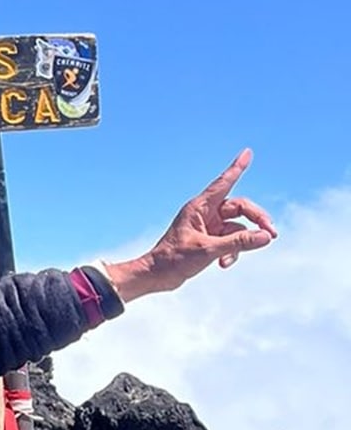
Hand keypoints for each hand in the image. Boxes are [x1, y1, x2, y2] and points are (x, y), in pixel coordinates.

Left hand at [102, 150, 275, 302]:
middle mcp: (205, 213)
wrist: (157, 276)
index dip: (237, 168)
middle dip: (257, 220)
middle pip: (240, 208)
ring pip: (237, 228)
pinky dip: (232, 252)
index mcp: (200, 207)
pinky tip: (224, 265)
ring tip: (232, 259)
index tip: (247, 153)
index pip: (224, 183)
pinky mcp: (209, 240)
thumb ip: (239, 243)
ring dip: (241, 244)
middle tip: (272, 233)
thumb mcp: (209, 250)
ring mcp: (208, 226)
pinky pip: (230, 241)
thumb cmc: (174, 259)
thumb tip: (266, 236)